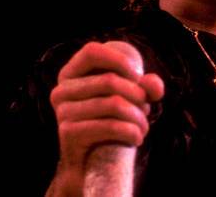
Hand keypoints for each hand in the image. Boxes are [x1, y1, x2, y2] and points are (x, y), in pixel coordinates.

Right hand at [48, 41, 164, 194]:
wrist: (90, 164)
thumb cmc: (111, 121)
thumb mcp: (129, 97)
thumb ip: (145, 85)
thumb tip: (154, 87)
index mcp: (71, 73)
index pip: (92, 52)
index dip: (119, 60)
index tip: (138, 76)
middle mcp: (61, 90)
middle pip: (109, 81)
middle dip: (137, 95)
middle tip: (145, 109)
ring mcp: (62, 112)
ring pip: (114, 104)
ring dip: (138, 117)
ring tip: (144, 126)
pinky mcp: (68, 133)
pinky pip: (110, 126)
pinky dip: (132, 132)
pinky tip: (137, 138)